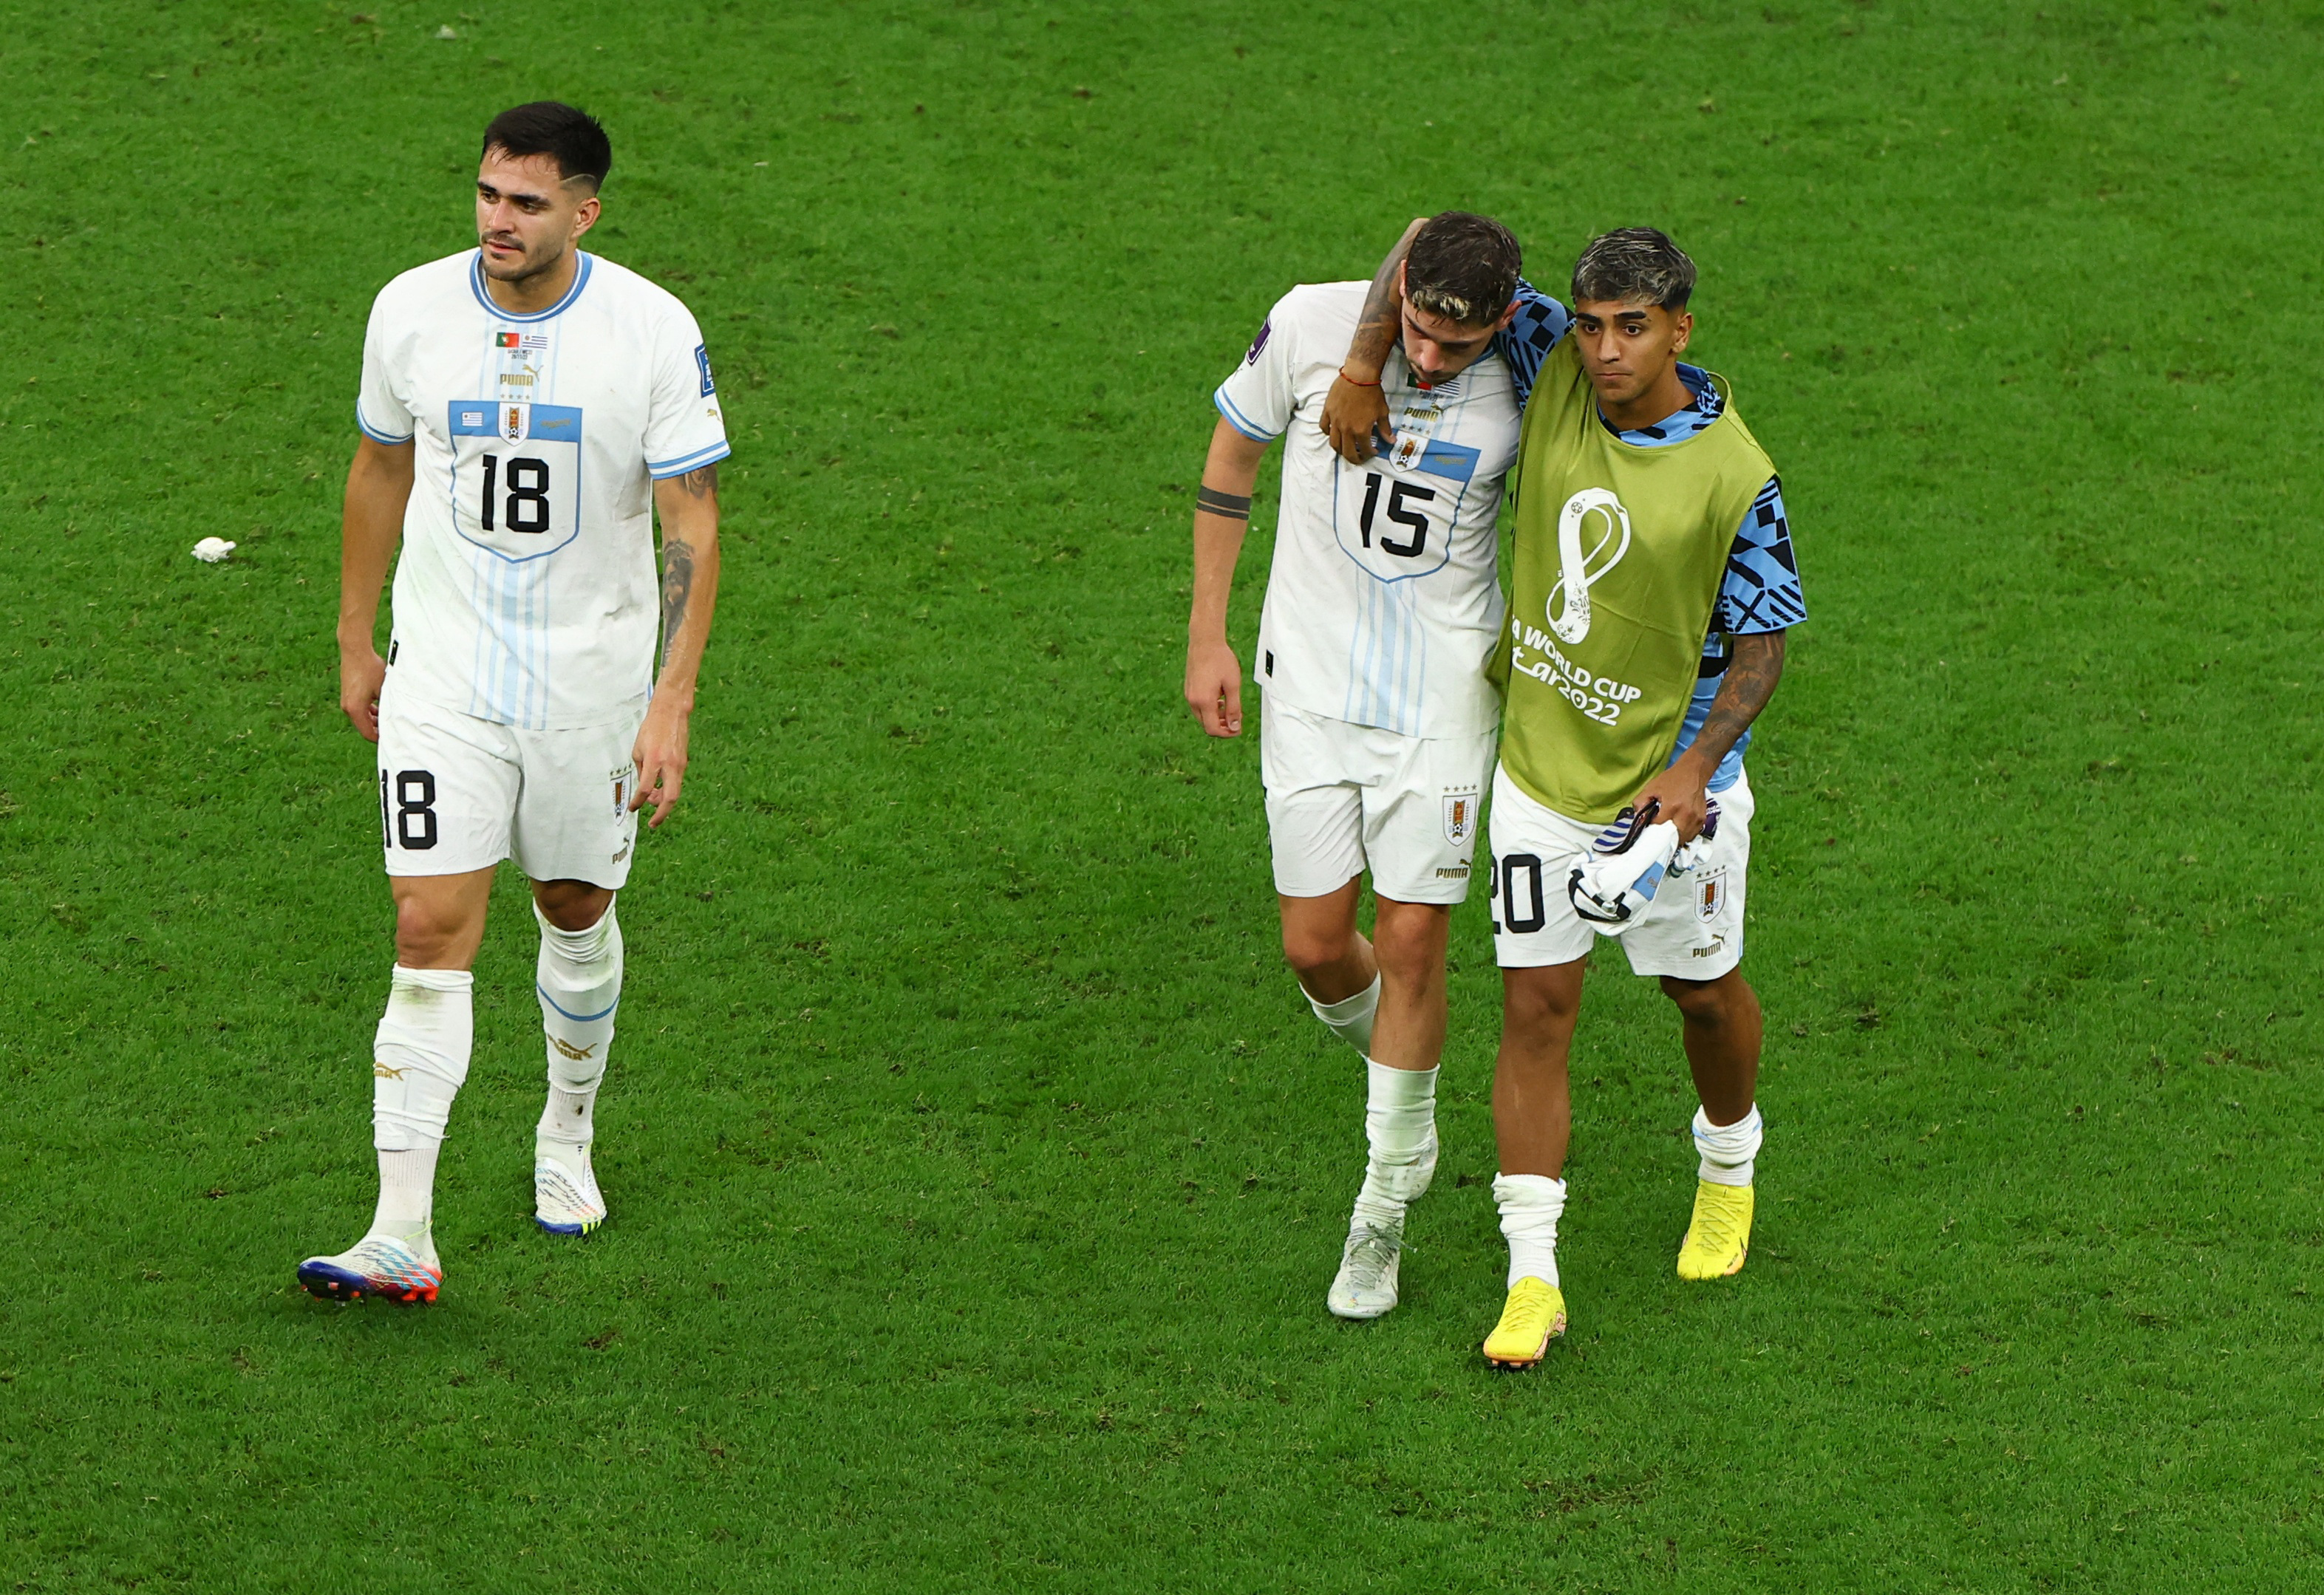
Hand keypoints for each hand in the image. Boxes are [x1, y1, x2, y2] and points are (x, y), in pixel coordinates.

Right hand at [340, 645, 385, 742]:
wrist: (355, 651)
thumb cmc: (370, 668)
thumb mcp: (383, 689)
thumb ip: (386, 705)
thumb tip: (395, 718)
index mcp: (355, 709)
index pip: (367, 733)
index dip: (380, 738)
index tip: (392, 738)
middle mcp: (347, 708)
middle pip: (364, 727)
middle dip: (378, 729)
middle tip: (394, 728)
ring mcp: (346, 701)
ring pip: (361, 718)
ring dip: (374, 719)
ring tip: (389, 716)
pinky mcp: (347, 695)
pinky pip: (359, 709)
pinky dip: (368, 711)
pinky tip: (379, 707)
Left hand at [629, 697, 691, 827]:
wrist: (671, 713)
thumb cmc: (652, 729)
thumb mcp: (638, 750)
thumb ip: (641, 770)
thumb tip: (645, 788)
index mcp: (654, 760)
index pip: (645, 788)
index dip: (638, 802)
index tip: (633, 808)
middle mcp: (670, 765)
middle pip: (670, 798)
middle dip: (662, 814)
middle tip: (653, 823)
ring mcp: (680, 765)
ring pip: (675, 792)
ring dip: (663, 800)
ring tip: (651, 799)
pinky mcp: (684, 763)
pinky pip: (676, 782)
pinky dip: (668, 789)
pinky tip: (659, 787)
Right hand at [1184, 638, 1243, 736]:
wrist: (1205, 642)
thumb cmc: (1221, 660)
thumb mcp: (1233, 685)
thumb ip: (1234, 708)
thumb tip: (1235, 726)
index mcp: (1204, 701)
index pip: (1213, 729)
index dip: (1227, 733)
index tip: (1238, 729)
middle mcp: (1193, 701)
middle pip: (1206, 725)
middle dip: (1222, 727)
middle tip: (1237, 720)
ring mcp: (1189, 695)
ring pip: (1202, 717)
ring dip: (1216, 718)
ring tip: (1230, 709)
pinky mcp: (1189, 690)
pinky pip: (1199, 707)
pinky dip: (1210, 710)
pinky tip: (1221, 700)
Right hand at [1321, 373, 1390, 464]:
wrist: (1358, 375)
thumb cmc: (1372, 392)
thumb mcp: (1382, 412)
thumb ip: (1385, 428)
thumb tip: (1391, 440)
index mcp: (1361, 430)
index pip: (1365, 450)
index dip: (1370, 454)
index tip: (1374, 452)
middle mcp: (1346, 429)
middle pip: (1347, 452)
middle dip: (1355, 459)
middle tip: (1359, 458)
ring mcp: (1335, 421)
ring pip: (1334, 443)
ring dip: (1340, 450)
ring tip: (1346, 449)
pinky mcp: (1327, 412)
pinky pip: (1324, 427)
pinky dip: (1328, 433)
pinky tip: (1334, 433)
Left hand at [1629, 753, 1714, 843]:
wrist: (1693, 772)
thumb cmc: (1673, 779)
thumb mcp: (1651, 787)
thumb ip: (1640, 802)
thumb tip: (1637, 817)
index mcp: (1672, 807)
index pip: (1658, 829)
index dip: (1651, 831)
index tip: (1648, 830)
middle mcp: (1686, 815)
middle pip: (1672, 838)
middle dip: (1663, 839)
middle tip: (1657, 835)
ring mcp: (1696, 818)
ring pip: (1683, 839)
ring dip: (1674, 839)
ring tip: (1667, 833)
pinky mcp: (1702, 820)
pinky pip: (1692, 835)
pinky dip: (1684, 835)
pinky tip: (1678, 829)